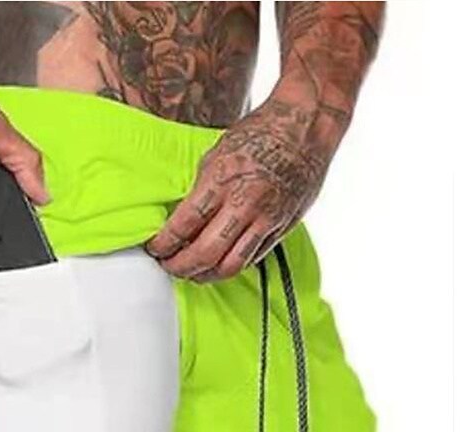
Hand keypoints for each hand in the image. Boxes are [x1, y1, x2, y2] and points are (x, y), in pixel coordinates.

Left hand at [146, 96, 331, 281]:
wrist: (306, 127)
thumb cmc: (260, 134)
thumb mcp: (217, 154)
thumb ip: (200, 191)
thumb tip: (180, 221)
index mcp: (222, 180)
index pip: (184, 225)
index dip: (163, 243)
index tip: (154, 248)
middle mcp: (244, 203)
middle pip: (205, 253)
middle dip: (180, 266)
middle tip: (167, 266)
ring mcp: (265, 219)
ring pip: (230, 266)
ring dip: (205, 275)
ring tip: (191, 273)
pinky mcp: (281, 228)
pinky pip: (251, 258)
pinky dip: (230, 266)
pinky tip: (218, 264)